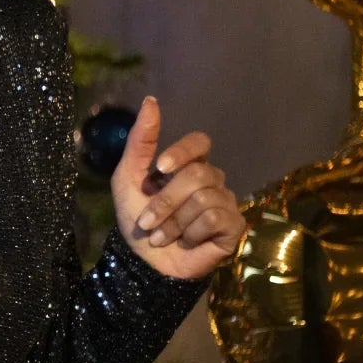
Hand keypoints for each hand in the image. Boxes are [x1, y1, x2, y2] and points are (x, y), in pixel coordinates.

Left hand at [110, 97, 242, 279]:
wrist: (144, 262)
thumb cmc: (136, 218)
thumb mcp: (128, 177)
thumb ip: (141, 140)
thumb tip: (151, 100)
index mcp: (190, 166)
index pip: (200, 143)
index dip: (183, 151)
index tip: (160, 168)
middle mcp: (212, 181)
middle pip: (198, 174)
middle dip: (165, 201)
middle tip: (146, 222)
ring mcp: (226, 203)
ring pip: (204, 198)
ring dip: (173, 221)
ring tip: (162, 236)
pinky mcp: (234, 227)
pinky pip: (216, 218)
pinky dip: (191, 232)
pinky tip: (186, 242)